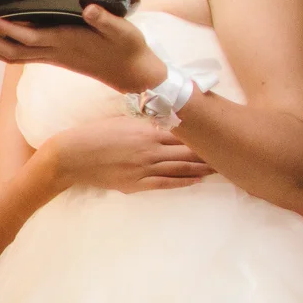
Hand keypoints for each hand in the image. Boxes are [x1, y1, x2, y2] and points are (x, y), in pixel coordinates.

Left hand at [0, 3, 162, 93]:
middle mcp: (55, 52)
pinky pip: (20, 57)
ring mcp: (52, 57)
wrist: (134, 74)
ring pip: (13, 57)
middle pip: (12, 51)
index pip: (31, 37)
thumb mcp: (124, 30)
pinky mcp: (54, 58)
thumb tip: (89, 9)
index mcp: (68, 43)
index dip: (9, 29)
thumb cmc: (129, 48)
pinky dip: (2, 50)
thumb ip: (105, 20)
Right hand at [47, 114, 212, 192]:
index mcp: (148, 130)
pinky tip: (198, 180)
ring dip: (203, 168)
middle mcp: (150, 149)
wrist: (70, 156)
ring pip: (181, 168)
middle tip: (232, 151)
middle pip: (189, 151)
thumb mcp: (121, 120)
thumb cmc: (93, 134)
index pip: (186, 132)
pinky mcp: (135, 184)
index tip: (222, 132)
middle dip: (211, 152)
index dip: (206, 133)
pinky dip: (184, 181)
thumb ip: (145, 121)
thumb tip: (164, 119)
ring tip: (222, 167)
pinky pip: (165, 183)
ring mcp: (144, 168)